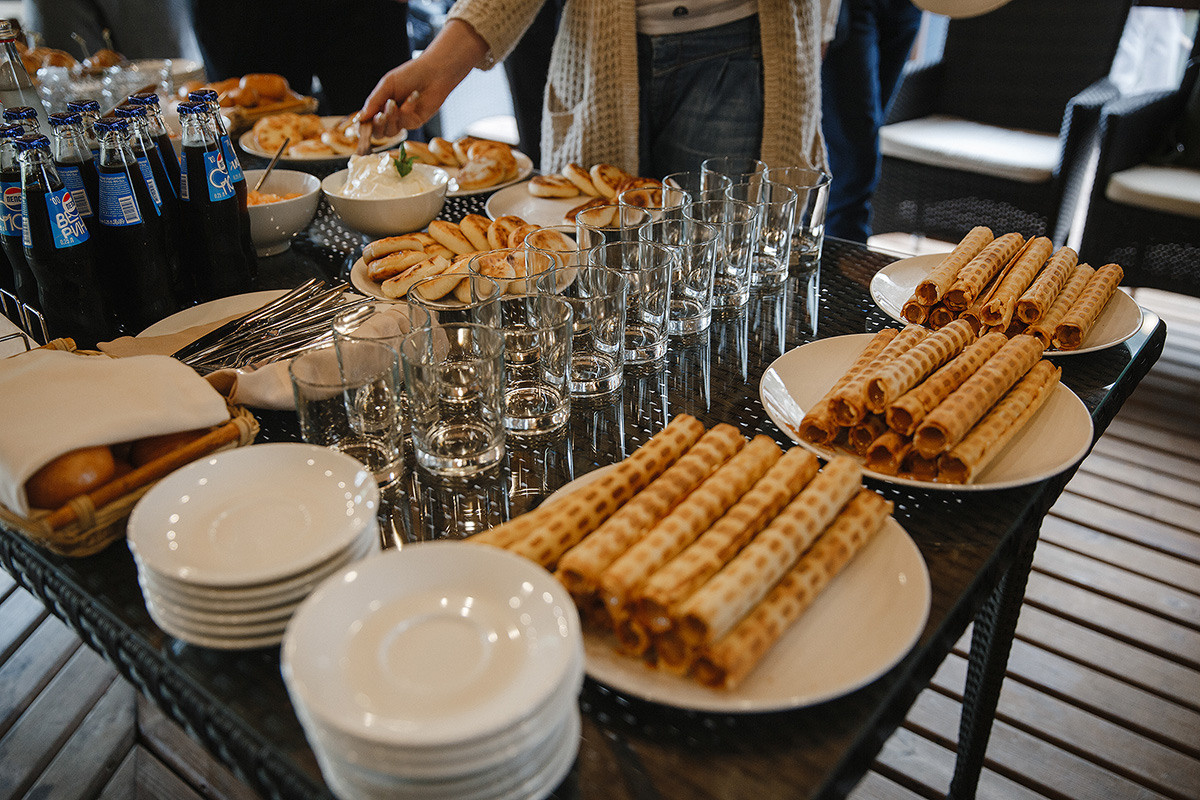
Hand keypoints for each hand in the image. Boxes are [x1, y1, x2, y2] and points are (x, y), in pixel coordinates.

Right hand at [359, 19, 488, 136]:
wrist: (434, 72)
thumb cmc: (410, 74)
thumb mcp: (387, 85)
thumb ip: (373, 102)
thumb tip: (360, 118)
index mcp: (380, 105)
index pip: (368, 122)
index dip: (364, 126)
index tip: (361, 124)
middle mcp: (391, 116)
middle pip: (379, 133)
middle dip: (377, 125)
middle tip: (380, 115)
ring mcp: (404, 121)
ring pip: (391, 132)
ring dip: (390, 118)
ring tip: (393, 103)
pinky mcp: (416, 122)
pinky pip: (406, 122)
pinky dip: (407, 108)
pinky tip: (414, 95)